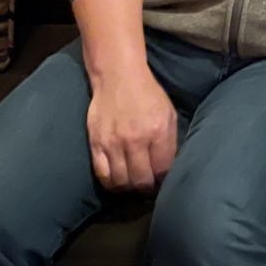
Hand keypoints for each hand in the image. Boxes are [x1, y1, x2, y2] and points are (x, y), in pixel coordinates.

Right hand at [85, 66, 177, 193]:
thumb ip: (169, 142)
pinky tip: (117, 182)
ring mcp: (113, 143)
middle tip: (149, 187)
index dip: (165, 180)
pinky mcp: (96, 144)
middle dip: (148, 188)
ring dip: (129, 188)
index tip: (165, 182)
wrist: (118, 77)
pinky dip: (111, 183)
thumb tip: (169, 167)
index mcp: (157, 131)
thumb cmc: (148, 95)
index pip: (163, 169)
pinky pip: (102, 174)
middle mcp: (135, 140)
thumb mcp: (168, 114)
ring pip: (121, 181)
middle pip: (141, 180)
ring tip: (134, 185)